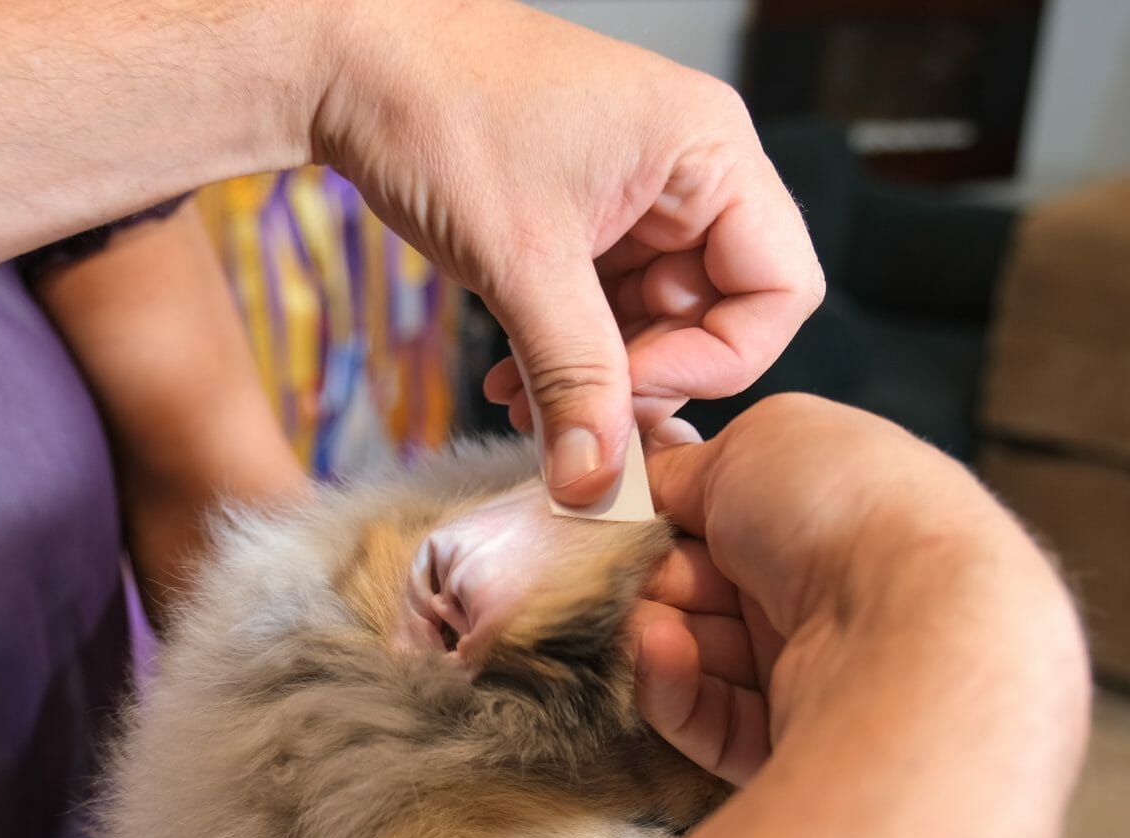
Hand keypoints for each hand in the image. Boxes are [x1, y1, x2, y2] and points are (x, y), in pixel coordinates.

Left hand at [315, 0, 823, 504]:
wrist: (351, 62)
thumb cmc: (439, 107)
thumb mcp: (520, 258)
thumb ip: (571, 375)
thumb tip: (597, 482)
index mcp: (710, 151)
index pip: (779, 289)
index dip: (717, 361)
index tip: (632, 394)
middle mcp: (689, 174)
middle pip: (717, 315)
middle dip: (643, 379)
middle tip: (575, 421)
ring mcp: (638, 200)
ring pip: (654, 325)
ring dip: (594, 380)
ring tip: (524, 405)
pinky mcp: (587, 224)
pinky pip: (603, 312)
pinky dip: (565, 357)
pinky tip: (512, 383)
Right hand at [628, 397, 1086, 783]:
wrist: (911, 625)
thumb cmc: (846, 508)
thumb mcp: (756, 441)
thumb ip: (687, 465)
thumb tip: (635, 487)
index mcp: (827, 507)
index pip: (716, 512)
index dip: (657, 512)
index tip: (609, 513)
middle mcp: (825, 588)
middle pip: (695, 584)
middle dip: (644, 574)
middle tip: (603, 568)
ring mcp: (811, 667)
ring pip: (689, 650)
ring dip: (646, 627)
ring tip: (634, 616)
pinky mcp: (788, 741)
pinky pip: (702, 715)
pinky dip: (668, 683)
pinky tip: (661, 653)